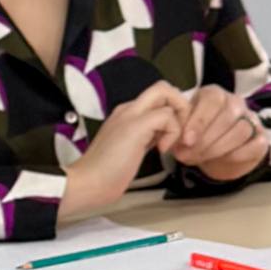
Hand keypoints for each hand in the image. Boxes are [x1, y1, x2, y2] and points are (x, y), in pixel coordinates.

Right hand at [58, 82, 191, 221]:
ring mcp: (131, 114)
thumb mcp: (131, 149)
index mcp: (125, 114)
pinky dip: (173, 131)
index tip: (170, 136)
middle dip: (181, 105)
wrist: (89, 182)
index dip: (172, 112)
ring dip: (179, 119)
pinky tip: (161, 149)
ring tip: (169, 143)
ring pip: (167, 93)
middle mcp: (128, 109)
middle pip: (163, 87)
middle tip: (180, 131)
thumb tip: (163, 137)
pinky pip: (167, 115)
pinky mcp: (136, 124)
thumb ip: (145, 138)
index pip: (157, 98)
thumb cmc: (106, 173)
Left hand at [170, 83, 270, 182]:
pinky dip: (236, 155)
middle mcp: (235, 103)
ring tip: (198, 159)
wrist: (213, 154)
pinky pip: (255, 144)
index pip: (212, 99)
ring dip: (218, 148)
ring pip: (242, 130)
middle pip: (229, 114)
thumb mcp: (181, 129)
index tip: (186, 140)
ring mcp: (251, 119)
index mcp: (213, 94)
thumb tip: (173, 138)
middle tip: (188, 155)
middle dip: (206, 138)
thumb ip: (178, 128)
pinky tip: (220, 160)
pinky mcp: (260, 138)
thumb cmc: (193, 136)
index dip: (199, 120)